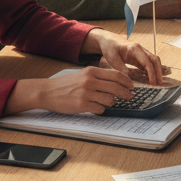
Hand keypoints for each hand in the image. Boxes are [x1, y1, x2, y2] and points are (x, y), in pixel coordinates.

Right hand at [7, 65, 136, 114]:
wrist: (48, 92)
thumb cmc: (66, 84)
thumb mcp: (83, 75)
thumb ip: (98, 77)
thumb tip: (116, 83)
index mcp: (92, 71)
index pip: (116, 75)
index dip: (127, 81)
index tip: (132, 86)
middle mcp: (90, 80)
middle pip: (116, 87)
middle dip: (125, 93)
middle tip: (129, 97)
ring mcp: (86, 93)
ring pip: (110, 100)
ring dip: (111, 103)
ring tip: (106, 102)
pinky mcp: (82, 104)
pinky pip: (100, 109)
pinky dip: (100, 110)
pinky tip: (95, 108)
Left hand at [84, 27, 163, 85]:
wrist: (108, 40)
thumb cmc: (110, 48)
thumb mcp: (113, 59)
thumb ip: (121, 69)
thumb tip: (129, 79)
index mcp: (134, 49)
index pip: (147, 62)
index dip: (151, 73)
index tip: (153, 83)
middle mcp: (140, 49)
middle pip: (155, 60)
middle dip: (159, 72)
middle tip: (159, 84)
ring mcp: (141, 53)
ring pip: (154, 61)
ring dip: (157, 71)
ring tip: (158, 83)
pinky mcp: (140, 57)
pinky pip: (149, 63)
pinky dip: (152, 70)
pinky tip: (152, 78)